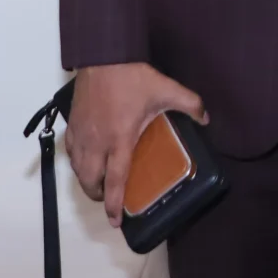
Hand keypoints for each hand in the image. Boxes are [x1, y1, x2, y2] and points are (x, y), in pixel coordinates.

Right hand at [65, 62, 207, 222]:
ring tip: (97, 185)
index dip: (113, 204)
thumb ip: (190, 104)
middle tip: (108, 200)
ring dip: (86, 182)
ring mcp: (82, 134)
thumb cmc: (133, 76)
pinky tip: (84, 161)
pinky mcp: (73, 123)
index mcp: (120, 139)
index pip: (115, 180)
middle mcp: (97, 143)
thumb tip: (208, 118)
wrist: (102, 55)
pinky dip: (76, 162)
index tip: (115, 221)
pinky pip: (70, 151)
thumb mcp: (166, 89)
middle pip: (90, 181)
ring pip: (77, 169)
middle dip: (98, 196)